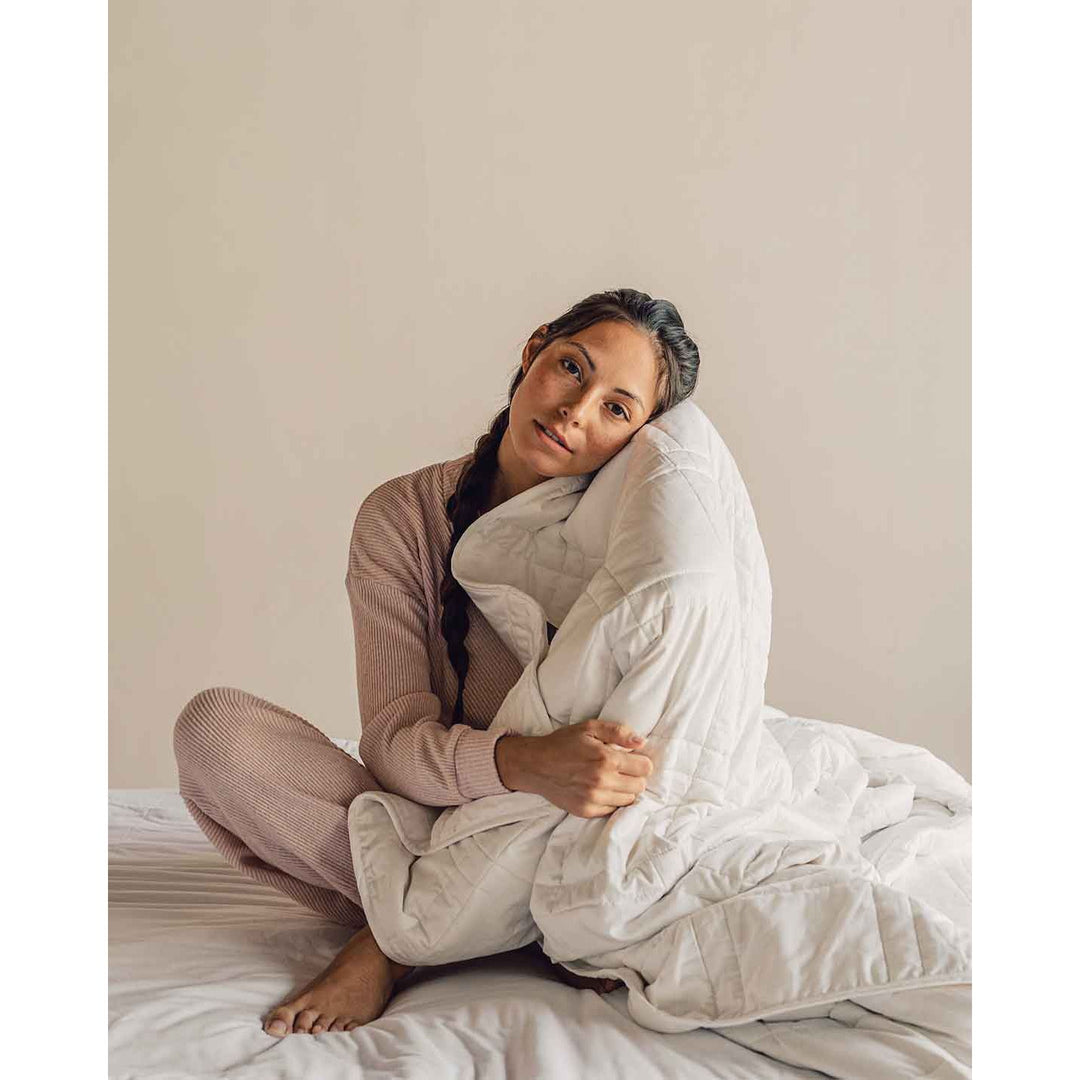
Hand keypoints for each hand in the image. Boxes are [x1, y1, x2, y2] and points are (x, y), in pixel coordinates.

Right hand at [495, 719, 652, 817]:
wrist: (534, 765)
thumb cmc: (562, 743)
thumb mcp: (589, 727)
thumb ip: (618, 732)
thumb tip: (641, 742)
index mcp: (606, 759)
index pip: (645, 768)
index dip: (641, 762)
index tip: (633, 759)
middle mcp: (602, 782)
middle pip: (640, 786)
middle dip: (635, 776)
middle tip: (622, 769)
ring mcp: (594, 799)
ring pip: (628, 800)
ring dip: (625, 790)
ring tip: (611, 779)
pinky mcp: (586, 811)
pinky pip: (612, 810)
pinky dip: (611, 800)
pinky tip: (601, 789)